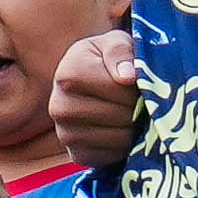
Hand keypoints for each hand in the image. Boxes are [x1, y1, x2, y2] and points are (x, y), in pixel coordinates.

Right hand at [52, 32, 144, 171]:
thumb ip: (121, 51)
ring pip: (119, 137)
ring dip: (135, 127)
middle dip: (138, 107)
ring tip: (132, 113)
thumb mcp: (116, 42)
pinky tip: (122, 129)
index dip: (137, 86)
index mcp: (67, 73)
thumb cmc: (109, 60)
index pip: (117, 87)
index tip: (138, 81)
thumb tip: (127, 77)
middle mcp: (58, 106)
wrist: (93, 85)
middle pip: (118, 114)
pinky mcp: (77, 155)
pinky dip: (125, 145)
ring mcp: (65, 134)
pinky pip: (113, 155)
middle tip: (139, 99)